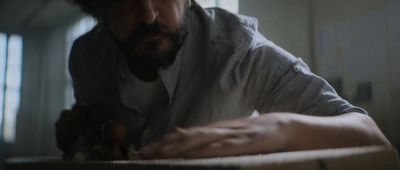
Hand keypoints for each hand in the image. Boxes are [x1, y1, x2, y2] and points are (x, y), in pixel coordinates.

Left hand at [140, 113, 290, 158]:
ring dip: (176, 148)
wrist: (286, 127)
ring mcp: (231, 135)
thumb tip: (193, 143)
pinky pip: (220, 147)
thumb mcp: (235, 137)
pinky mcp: (244, 143)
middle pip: (186, 136)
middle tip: (142, 154)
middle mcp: (220, 130)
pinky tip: (190, 156)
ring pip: (199, 140)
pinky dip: (203, 151)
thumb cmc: (260, 135)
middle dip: (163, 145)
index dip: (165, 141)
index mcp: (217, 129)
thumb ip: (215, 141)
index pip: (185, 134)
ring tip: (157, 154)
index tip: (147, 149)